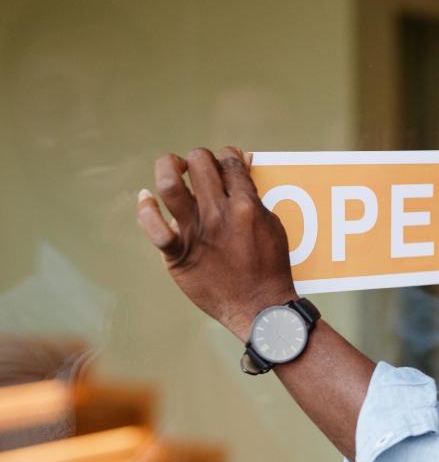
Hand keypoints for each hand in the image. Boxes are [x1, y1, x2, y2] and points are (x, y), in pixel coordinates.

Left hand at [135, 147, 297, 339]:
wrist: (259, 306)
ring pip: (170, 183)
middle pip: (199, 161)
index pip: (229, 160)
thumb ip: (254, 194)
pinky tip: (147, 199)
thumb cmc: (269, 266)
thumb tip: (243, 162)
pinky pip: (153, 228)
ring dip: (168, 168)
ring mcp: (197, 232)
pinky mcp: (179, 254)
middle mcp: (219, 213)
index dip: (226, 155)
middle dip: (198, 158)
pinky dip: (145, 209)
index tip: (225, 164)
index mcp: (246, 205)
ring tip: (173, 170)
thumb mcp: (271, 224)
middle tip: (198, 169)